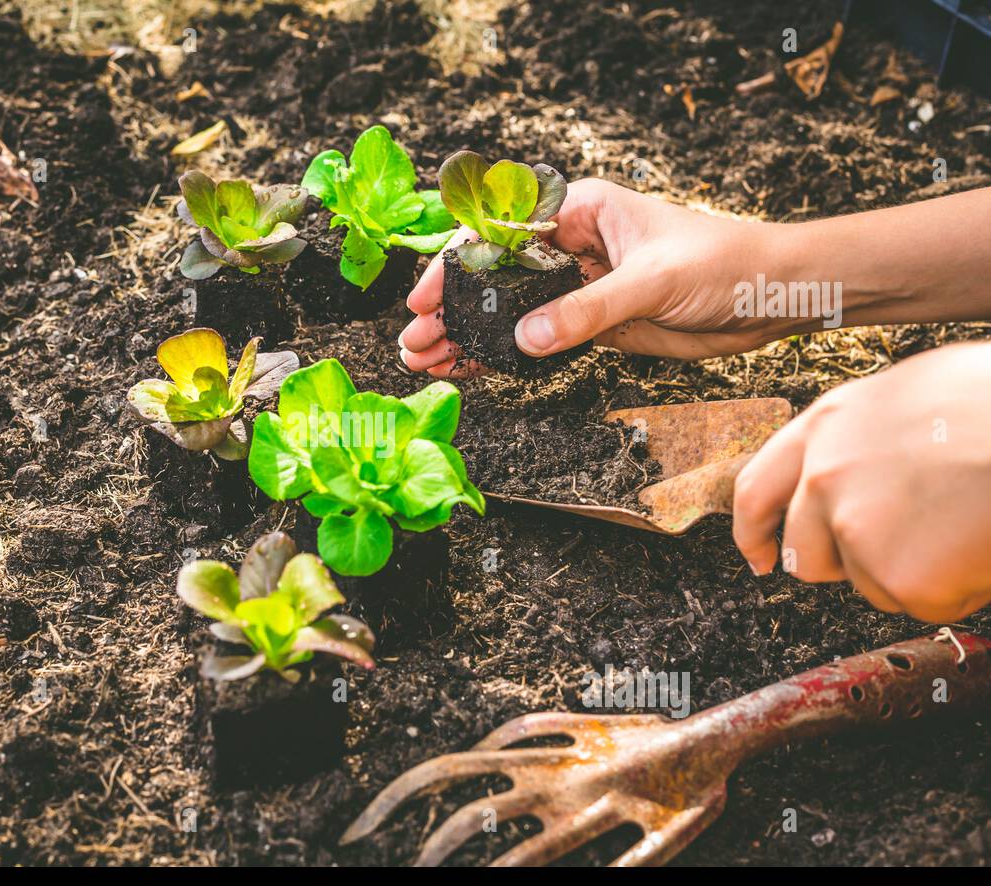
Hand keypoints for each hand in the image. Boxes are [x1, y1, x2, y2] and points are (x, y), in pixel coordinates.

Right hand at [400, 179, 788, 375]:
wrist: (774, 296)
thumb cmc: (726, 263)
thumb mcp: (652, 281)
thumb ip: (587, 309)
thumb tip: (526, 339)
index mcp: (580, 210)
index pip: (500, 232)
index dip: (458, 265)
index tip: (428, 299)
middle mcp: (572, 245)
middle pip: (494, 276)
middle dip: (452, 309)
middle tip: (414, 344)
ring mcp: (578, 286)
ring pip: (508, 311)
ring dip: (468, 336)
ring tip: (426, 362)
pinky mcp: (591, 323)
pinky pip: (536, 339)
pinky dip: (502, 356)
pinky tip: (468, 371)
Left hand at [733, 342, 990, 621]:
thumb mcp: (913, 395)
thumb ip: (863, 440)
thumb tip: (854, 478)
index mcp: (828, 424)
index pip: (756, 490)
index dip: (753, 533)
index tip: (760, 558)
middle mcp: (825, 475)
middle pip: (806, 553)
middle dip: (848, 563)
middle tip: (908, 546)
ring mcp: (854, 526)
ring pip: (868, 582)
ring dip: (913, 572)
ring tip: (966, 522)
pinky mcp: (896, 573)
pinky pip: (920, 602)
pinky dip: (955, 589)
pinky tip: (980, 546)